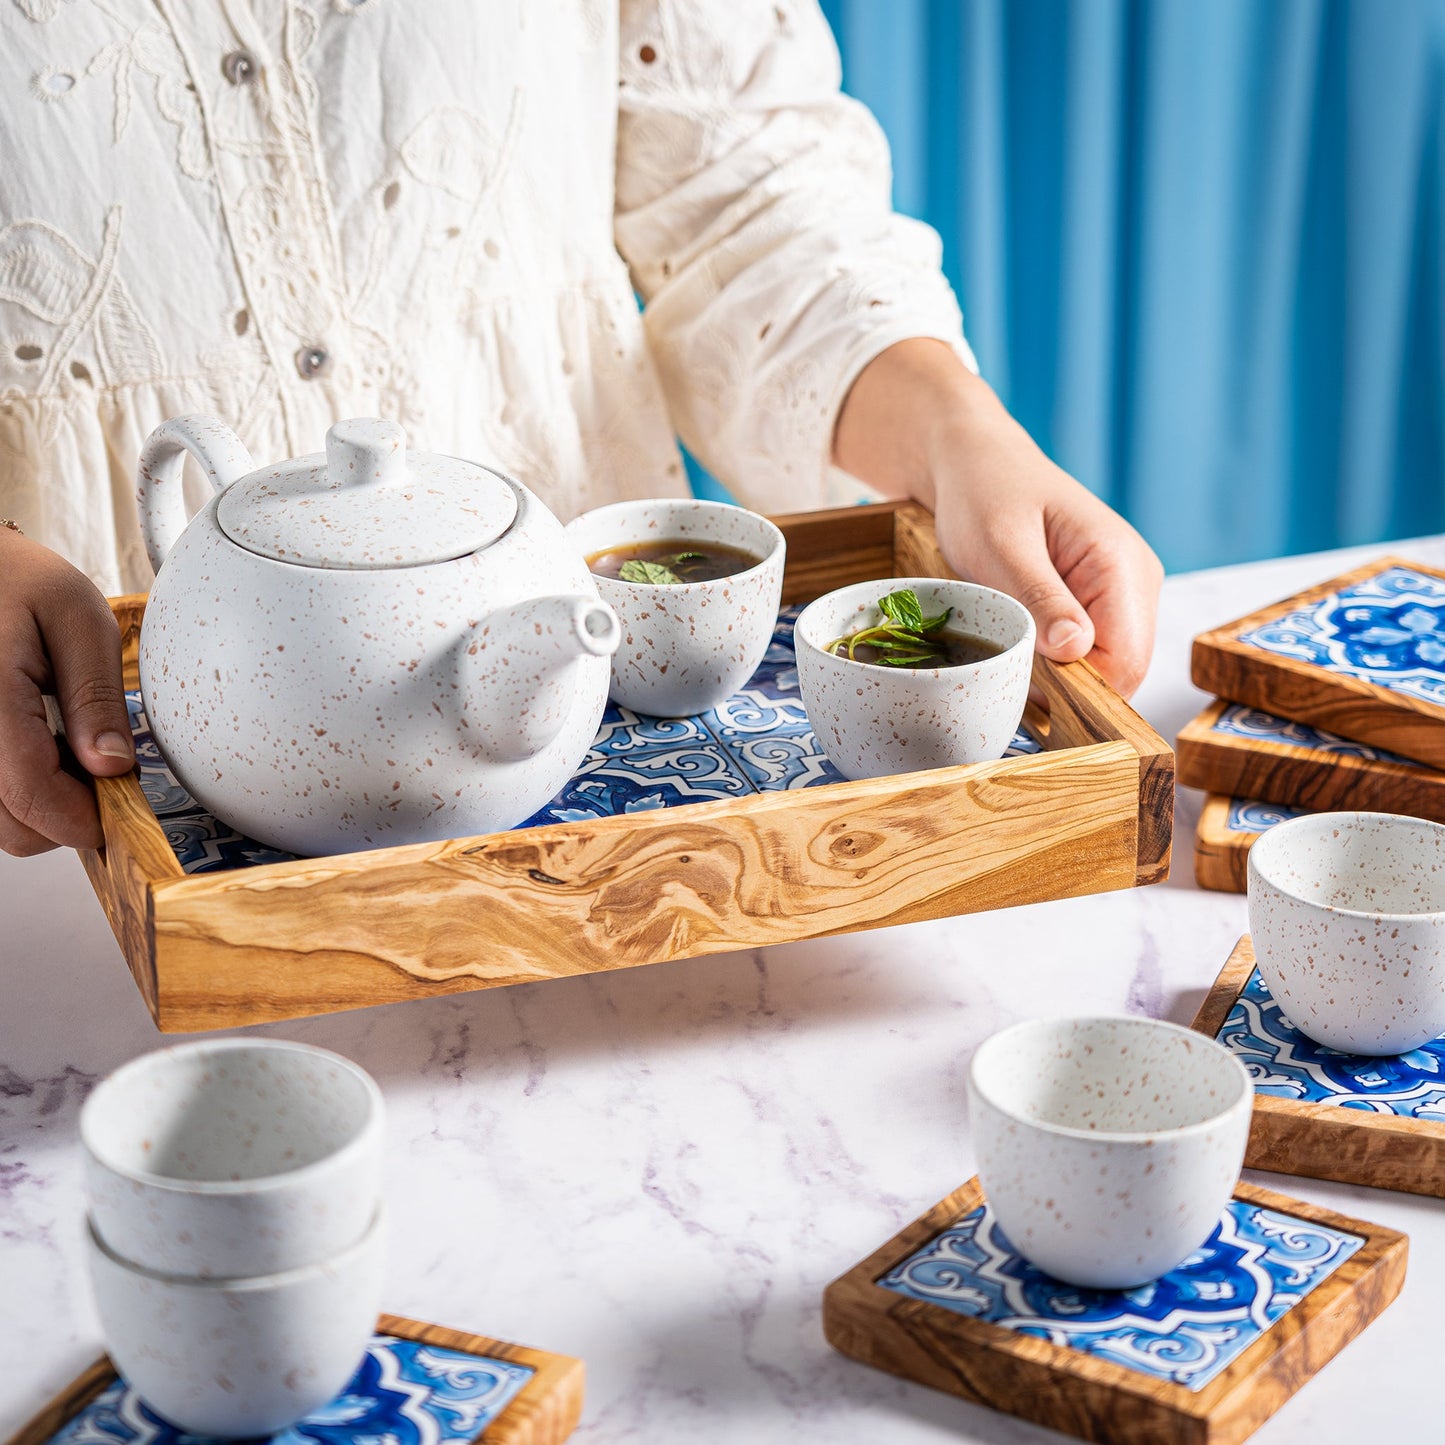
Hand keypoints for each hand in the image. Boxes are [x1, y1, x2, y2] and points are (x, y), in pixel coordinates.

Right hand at [0, 530, 132, 854]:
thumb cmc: (20, 581)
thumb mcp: (80, 621)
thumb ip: (97, 697)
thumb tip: (113, 767)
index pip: (35, 798)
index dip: (89, 818)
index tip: (127, 804)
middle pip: (15, 827)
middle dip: (70, 814)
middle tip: (100, 766)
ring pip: (0, 823)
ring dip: (43, 805)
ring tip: (66, 746)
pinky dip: (19, 791)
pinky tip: (39, 748)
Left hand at [834, 340, 1162, 696]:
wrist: (976, 462)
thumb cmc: (984, 492)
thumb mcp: (1001, 547)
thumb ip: (1039, 598)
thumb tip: (1076, 651)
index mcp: (1121, 565)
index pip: (1126, 663)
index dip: (1078, 690)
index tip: (1023, 684)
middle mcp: (1136, 581)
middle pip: (1121, 672)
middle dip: (1066, 687)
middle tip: (1006, 667)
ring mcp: (1122, 592)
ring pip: (1105, 667)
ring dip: (1056, 676)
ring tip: (1008, 647)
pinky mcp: (1100, 600)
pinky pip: (1088, 651)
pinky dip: (1053, 661)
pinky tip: (1019, 641)